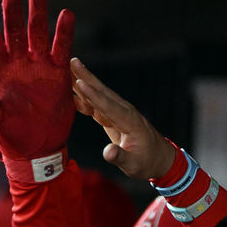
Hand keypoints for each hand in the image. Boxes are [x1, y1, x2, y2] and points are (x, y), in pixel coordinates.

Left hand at [0, 0, 75, 160]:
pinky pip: (62, 49)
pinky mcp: (59, 73)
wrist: (38, 149)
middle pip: (14, 32)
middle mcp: (18, 65)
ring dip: (38, 14)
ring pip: (38, 34)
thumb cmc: (11, 136)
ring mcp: (39, 66)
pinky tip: (66, 15)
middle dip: (13, 13)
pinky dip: (64, 33)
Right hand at [70, 58, 177, 179]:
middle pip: (102, 92)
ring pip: (98, 94)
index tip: (79, 83)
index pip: (108, 106)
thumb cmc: (147, 162)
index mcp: (129, 121)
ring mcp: (118, 112)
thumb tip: (107, 152)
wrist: (158, 158)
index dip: (93, 96)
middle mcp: (124, 112)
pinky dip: (83, 95)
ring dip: (83, 81)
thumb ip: (120, 157)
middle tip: (72, 61)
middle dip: (86, 77)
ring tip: (68, 68)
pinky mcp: (112, 116)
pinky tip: (72, 90)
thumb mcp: (134, 165)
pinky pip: (96, 104)